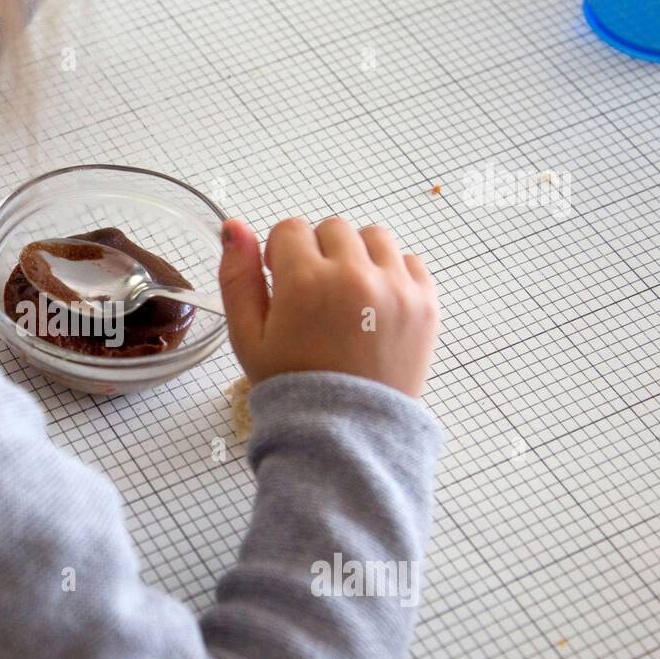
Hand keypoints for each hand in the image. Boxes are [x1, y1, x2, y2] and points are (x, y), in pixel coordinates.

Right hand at [218, 216, 438, 397]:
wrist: (348, 432)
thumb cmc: (292, 385)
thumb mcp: (247, 336)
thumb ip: (237, 277)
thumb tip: (234, 226)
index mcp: (306, 281)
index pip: (291, 229)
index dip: (282, 256)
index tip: (285, 285)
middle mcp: (354, 276)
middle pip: (333, 229)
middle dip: (319, 254)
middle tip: (316, 297)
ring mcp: (396, 288)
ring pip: (374, 237)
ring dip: (358, 257)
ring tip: (348, 298)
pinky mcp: (425, 303)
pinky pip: (410, 261)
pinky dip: (392, 275)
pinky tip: (375, 308)